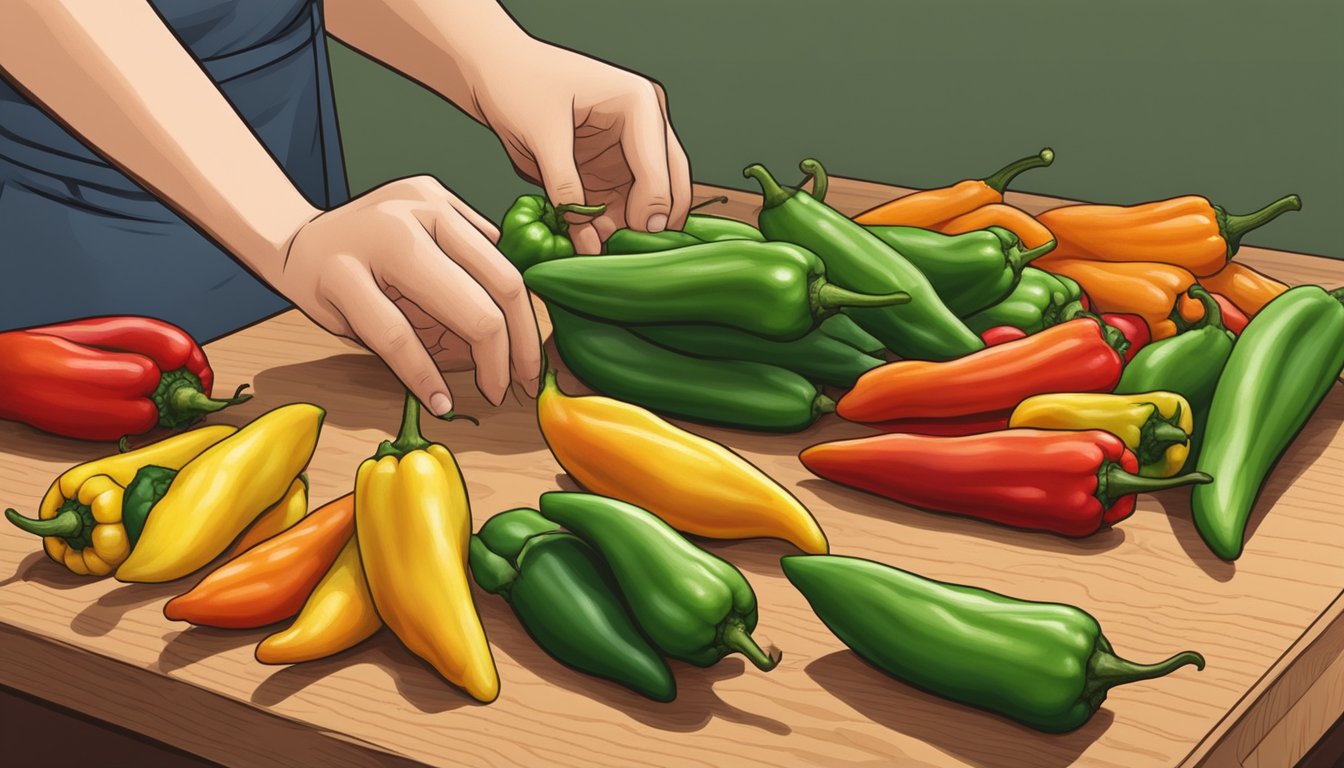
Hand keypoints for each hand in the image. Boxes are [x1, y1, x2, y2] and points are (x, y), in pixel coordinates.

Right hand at [275, 176, 540, 413]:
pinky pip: (396, 336)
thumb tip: (520, 324)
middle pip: (495, 288)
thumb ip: (466, 265)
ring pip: (458, 309)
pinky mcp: (340, 275)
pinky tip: (440, 399)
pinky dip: (424, 376)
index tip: (533, 364)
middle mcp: (416, 212)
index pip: (505, 269)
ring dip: (483, 364)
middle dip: (516, 348)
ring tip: (490, 392)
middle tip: (518, 385)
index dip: (528, 325)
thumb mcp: (421, 242)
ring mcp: (377, 239)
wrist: (289, 243)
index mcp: (438, 204)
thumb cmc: (366, 253)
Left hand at [471, 40, 692, 253]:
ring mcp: (629, 150)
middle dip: (653, 221)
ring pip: (646, 202)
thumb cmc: (519, 82)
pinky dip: (607, 227)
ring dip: (627, 228)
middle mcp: (644, 126)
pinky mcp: (609, 170)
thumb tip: (584, 231)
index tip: (638, 235)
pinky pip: (619, 207)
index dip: (653, 205)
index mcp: (639, 104)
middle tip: (632, 252)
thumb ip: (564, 183)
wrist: (495, 73)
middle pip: (669, 183)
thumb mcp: (541, 133)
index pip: (659, 165)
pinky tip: (587, 242)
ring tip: (599, 250)